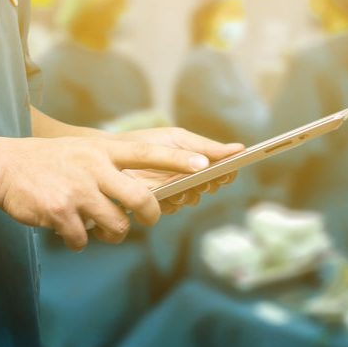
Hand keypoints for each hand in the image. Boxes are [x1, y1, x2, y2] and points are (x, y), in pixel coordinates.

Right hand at [0, 135, 221, 250]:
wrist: (4, 168)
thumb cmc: (51, 162)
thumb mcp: (83, 151)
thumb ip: (111, 165)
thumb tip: (145, 194)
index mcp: (102, 150)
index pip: (148, 154)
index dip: (177, 161)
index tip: (204, 165)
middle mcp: (94, 167)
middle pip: (140, 199)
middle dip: (150, 215)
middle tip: (149, 220)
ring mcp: (78, 190)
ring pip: (116, 225)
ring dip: (111, 233)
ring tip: (98, 228)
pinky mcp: (61, 212)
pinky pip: (84, 239)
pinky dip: (80, 240)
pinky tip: (68, 230)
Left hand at [113, 128, 243, 214]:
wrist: (108, 154)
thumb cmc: (146, 143)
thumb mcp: (176, 139)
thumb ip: (205, 146)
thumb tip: (239, 148)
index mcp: (196, 160)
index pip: (221, 169)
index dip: (226, 173)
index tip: (227, 171)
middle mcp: (188, 178)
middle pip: (208, 186)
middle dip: (207, 183)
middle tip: (204, 179)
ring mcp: (173, 192)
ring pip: (191, 198)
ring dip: (189, 193)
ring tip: (183, 185)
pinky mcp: (156, 203)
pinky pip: (172, 207)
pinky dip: (171, 201)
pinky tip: (166, 193)